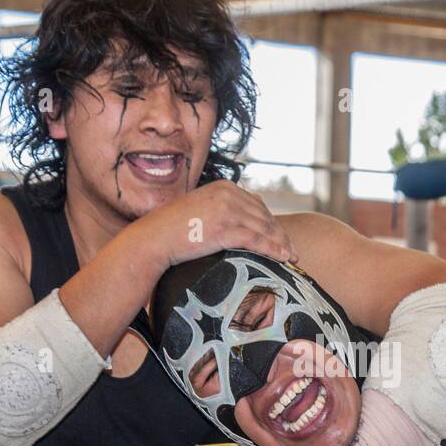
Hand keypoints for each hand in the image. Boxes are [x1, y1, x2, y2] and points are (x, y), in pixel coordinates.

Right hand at [132, 181, 295, 270]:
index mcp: (224, 187)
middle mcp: (228, 194)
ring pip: (264, 227)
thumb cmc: (173, 230)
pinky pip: (256, 239)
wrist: (154, 238)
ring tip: (290, 258)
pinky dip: (272, 249)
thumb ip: (221, 210)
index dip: (272, 223)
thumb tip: (240, 226)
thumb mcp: (201, 210)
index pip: (257, 205)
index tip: (281, 238)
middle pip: (264, 216)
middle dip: (280, 235)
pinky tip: (281, 258)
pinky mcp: (225, 227)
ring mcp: (227, 209)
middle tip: (292, 252)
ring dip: (281, 244)